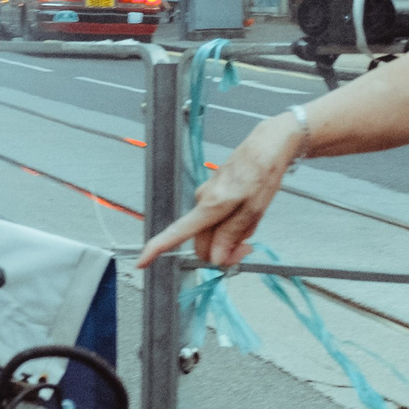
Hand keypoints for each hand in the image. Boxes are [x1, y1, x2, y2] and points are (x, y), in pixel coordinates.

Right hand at [136, 115, 303, 270]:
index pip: (177, 231)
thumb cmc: (263, 172)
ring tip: (252, 224)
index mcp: (210, 205)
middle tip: (246, 249)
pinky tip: (248, 214)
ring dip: (229, 238)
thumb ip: (232, 234)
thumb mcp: (254, 209)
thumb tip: (215, 258)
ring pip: (211, 233)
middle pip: (200, 242)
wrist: (267, 146)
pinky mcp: (212, 194)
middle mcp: (202, 200)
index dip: (157, 248)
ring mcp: (206, 196)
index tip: (142, 262)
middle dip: (221, 252)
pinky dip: (230, 225)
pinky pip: (216, 220)